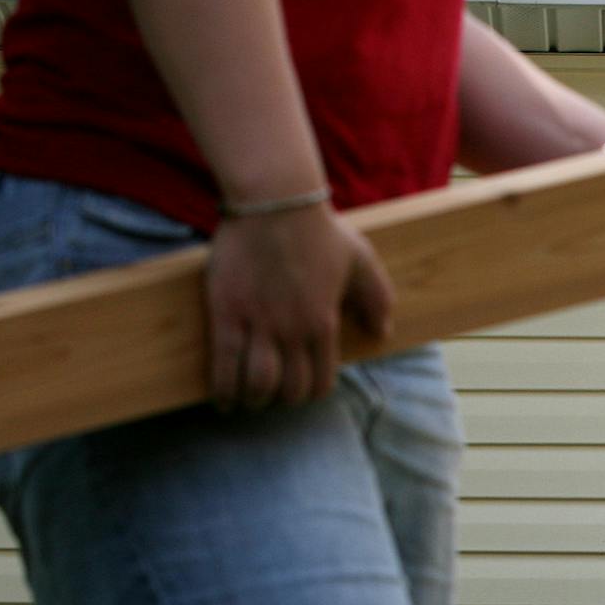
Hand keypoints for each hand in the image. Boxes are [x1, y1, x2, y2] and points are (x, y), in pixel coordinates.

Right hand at [205, 203, 393, 410]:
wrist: (275, 202)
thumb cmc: (320, 230)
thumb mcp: (363, 261)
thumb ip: (377, 300)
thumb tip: (382, 332)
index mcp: (325, 324)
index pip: (321, 381)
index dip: (311, 393)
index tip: (301, 392)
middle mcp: (294, 332)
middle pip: (289, 389)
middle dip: (282, 400)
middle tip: (273, 397)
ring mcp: (260, 324)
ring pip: (257, 383)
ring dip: (253, 400)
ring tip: (247, 402)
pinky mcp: (227, 313)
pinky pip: (224, 364)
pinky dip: (223, 389)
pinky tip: (223, 400)